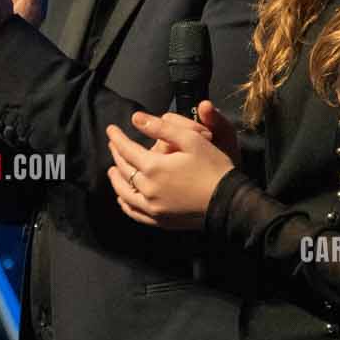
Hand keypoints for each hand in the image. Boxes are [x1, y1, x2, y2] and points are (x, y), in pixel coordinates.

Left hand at [105, 103, 236, 230]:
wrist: (229, 202)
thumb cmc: (213, 167)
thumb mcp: (191, 139)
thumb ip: (161, 128)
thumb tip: (135, 119)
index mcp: (154, 168)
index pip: (127, 150)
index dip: (117, 138)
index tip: (111, 129)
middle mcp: (148, 189)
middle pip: (123, 170)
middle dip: (116, 155)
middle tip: (112, 144)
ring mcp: (153, 208)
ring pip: (124, 193)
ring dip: (116, 179)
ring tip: (112, 169)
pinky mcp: (160, 220)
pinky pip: (135, 212)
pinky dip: (125, 203)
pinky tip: (123, 198)